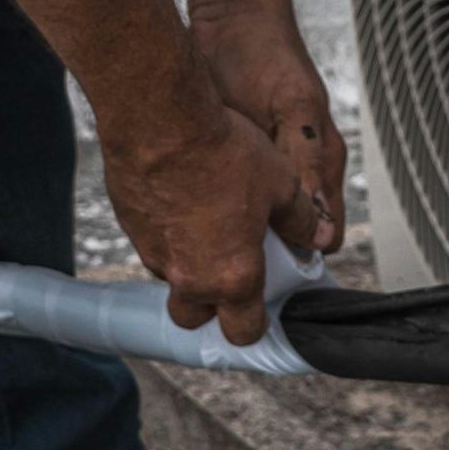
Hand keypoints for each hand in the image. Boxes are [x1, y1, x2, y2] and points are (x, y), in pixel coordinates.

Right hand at [99, 58, 319, 344]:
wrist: (161, 119)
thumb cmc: (223, 152)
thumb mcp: (281, 183)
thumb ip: (301, 219)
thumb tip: (319, 236)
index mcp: (232, 275)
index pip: (243, 330)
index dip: (256, 324)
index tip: (263, 308)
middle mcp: (189, 275)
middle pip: (195, 318)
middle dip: (211, 306)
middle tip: (229, 272)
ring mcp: (154, 253)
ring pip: (171, 278)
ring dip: (187, 264)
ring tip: (207, 223)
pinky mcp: (129, 227)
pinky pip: (150, 244)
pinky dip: (166, 232)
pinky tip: (180, 197)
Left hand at [192, 10, 347, 253]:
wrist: (227, 20)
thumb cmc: (266, 55)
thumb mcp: (292, 109)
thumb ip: (306, 165)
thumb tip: (322, 232)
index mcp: (320, 163)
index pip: (323, 235)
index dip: (302, 259)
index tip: (268, 277)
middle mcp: (293, 171)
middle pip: (285, 236)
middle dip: (260, 254)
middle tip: (227, 266)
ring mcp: (261, 167)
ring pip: (251, 223)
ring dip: (232, 235)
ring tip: (202, 247)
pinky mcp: (228, 160)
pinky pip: (223, 201)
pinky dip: (209, 213)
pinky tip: (186, 217)